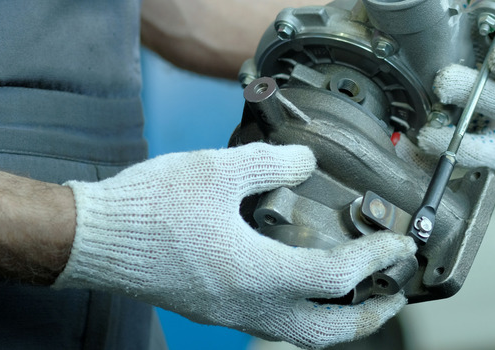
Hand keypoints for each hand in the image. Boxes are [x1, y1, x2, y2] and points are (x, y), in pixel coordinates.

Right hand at [53, 143, 416, 348]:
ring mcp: (232, 313)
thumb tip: (307, 162)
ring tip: (360, 296)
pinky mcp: (216, 309)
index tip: (398, 244)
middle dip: (372, 315)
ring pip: (302, 334)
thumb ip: (272, 163)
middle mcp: (250, 304)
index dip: (376, 259)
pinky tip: (305, 285)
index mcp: (257, 272)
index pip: (338, 276)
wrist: (96, 238)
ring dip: (340, 321)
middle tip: (395, 290)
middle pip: (328, 330)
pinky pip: (276, 325)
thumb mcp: (217, 169)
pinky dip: (306, 314)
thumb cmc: (150, 207)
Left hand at [416, 0, 494, 169]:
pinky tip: (422, 144)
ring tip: (429, 127)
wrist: (413, 56)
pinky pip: (468, 164)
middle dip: (478, 93)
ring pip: (493, 141)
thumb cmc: (451, 28)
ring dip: (460, 135)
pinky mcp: (468, 149)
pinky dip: (448, 158)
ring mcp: (492, 127)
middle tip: (443, 82)